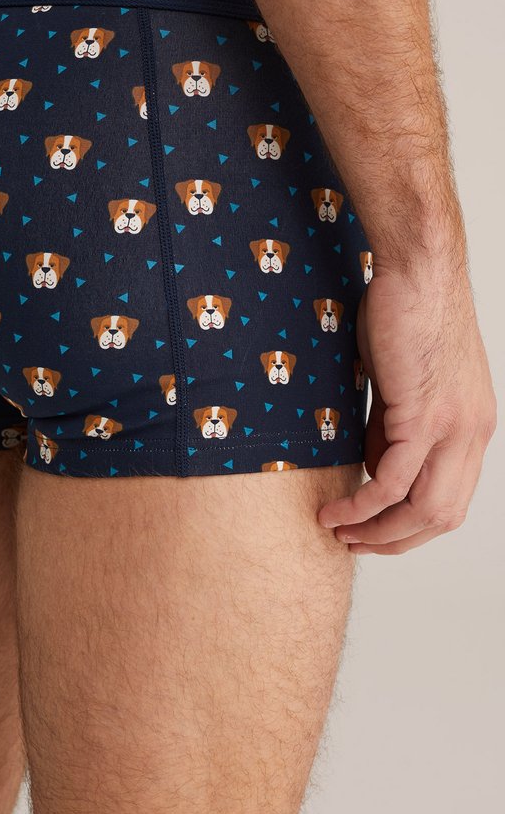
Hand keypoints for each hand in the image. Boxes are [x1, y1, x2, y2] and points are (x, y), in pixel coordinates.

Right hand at [318, 258, 496, 553]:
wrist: (419, 269)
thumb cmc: (405, 313)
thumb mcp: (402, 384)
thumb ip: (391, 429)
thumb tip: (373, 466)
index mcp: (474, 427)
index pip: (452, 499)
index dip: (412, 527)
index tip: (374, 531)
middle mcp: (473, 433)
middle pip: (443, 516)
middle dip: (395, 541)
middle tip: (354, 544)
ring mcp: (453, 427)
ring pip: (423, 508)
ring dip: (378, 531)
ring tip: (339, 533)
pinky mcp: (423, 415)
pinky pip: (393, 480)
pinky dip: (364, 504)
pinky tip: (338, 510)